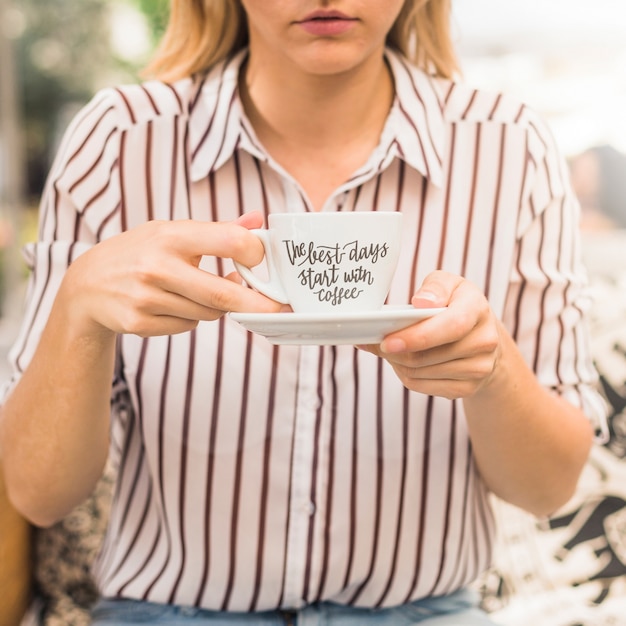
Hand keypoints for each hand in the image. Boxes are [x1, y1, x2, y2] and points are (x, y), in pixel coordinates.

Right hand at [61, 212, 282, 337]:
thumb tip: (257, 220)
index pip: (229, 242)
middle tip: (280, 309)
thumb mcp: (172, 231)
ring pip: (208, 314)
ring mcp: (146, 298)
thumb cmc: (140, 252)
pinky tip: (171, 304)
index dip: (255, 254)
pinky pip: (187, 327)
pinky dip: (191, 319)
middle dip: (257, 305)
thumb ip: (218, 230)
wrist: (88, 284)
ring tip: (195, 291)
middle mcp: (157, 266)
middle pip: (223, 295)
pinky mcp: (140, 323)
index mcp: (171, 235)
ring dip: (215, 307)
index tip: (262, 261)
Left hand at [359, 271, 501, 398]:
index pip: (451, 326)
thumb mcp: (448, 284)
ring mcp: (478, 368)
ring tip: (390, 350)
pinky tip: (402, 362)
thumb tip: (421, 302)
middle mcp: (484, 341)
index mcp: (477, 308)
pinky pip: (422, 386)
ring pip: (420, 373)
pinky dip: (405, 375)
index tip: (388, 342)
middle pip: (428, 356)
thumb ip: (434, 287)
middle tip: (377, 344)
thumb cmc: (457, 305)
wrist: (483, 338)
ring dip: (397, 363)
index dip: (417, 337)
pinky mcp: (468, 388)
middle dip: (395, 352)